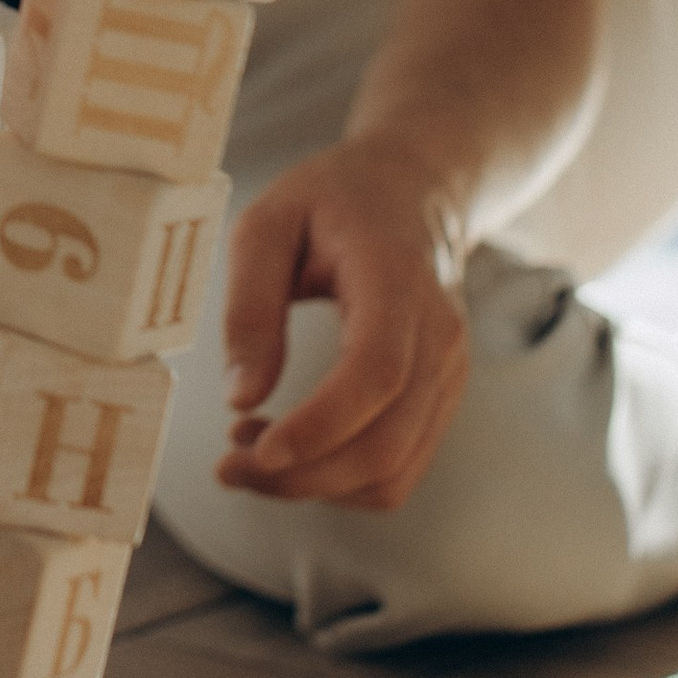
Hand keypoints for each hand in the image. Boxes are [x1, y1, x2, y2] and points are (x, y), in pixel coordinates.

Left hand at [217, 139, 470, 512]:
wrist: (410, 191)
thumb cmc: (332, 201)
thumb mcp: (267, 224)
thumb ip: (249, 305)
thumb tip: (241, 397)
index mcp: (397, 280)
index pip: (376, 372)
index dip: (319, 425)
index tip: (255, 449)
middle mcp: (439, 335)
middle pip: (385, 441)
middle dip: (301, 475)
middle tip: (229, 467)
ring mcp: (448, 373)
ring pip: (393, 470)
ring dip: (316, 485)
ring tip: (251, 454)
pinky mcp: (439, 399)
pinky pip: (398, 468)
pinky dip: (341, 481)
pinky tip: (293, 451)